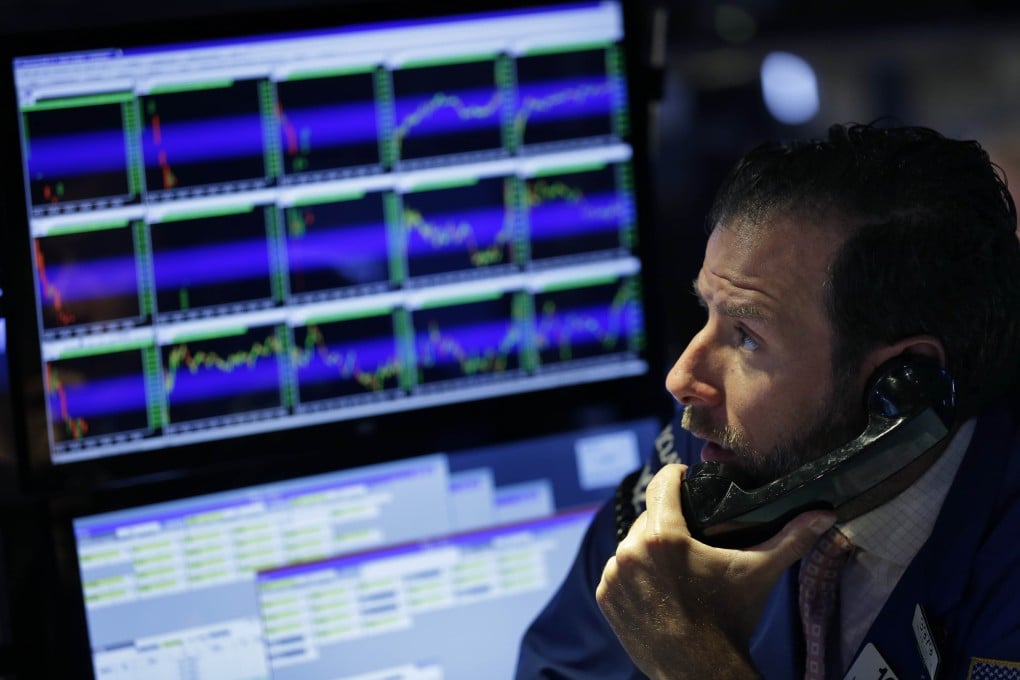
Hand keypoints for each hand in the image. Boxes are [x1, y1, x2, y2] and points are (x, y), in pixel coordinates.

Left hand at [595, 463, 835, 679]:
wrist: (700, 673)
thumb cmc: (730, 620)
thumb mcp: (759, 574)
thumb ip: (790, 539)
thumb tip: (826, 514)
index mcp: (663, 536)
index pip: (661, 484)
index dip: (676, 476)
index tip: (686, 479)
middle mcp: (630, 551)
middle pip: (648, 517)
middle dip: (667, 520)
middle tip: (689, 531)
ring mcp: (614, 575)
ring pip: (630, 545)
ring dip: (646, 548)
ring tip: (673, 562)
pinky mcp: (605, 597)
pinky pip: (617, 572)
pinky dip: (632, 574)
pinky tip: (654, 584)